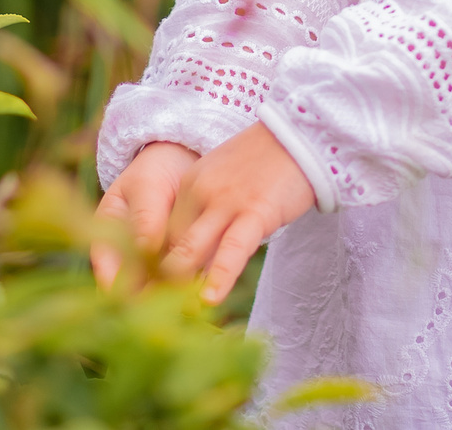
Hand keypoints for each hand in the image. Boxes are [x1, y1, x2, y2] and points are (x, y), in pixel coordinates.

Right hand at [92, 140, 197, 288]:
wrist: (182, 162)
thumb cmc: (154, 171)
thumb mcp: (146, 185)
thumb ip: (145, 215)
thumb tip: (142, 247)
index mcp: (107, 238)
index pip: (107, 269)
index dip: (117, 287)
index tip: (132, 298)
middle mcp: (127, 258)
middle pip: (133, 287)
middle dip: (148, 299)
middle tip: (166, 306)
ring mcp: (153, 265)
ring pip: (159, 289)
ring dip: (172, 298)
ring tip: (188, 302)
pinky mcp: (180, 265)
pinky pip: (184, 281)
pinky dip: (193, 287)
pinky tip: (205, 290)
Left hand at [162, 122, 316, 304]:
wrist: (301, 135)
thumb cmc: (267, 163)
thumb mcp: (226, 181)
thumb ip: (209, 212)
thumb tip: (198, 257)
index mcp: (190, 186)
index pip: (162, 235)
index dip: (155, 270)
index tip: (151, 296)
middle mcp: (199, 194)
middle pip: (168, 246)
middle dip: (159, 283)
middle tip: (155, 315)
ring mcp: (225, 202)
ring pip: (189, 250)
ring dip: (180, 286)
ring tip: (176, 316)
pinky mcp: (254, 212)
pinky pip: (230, 251)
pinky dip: (218, 277)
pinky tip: (211, 299)